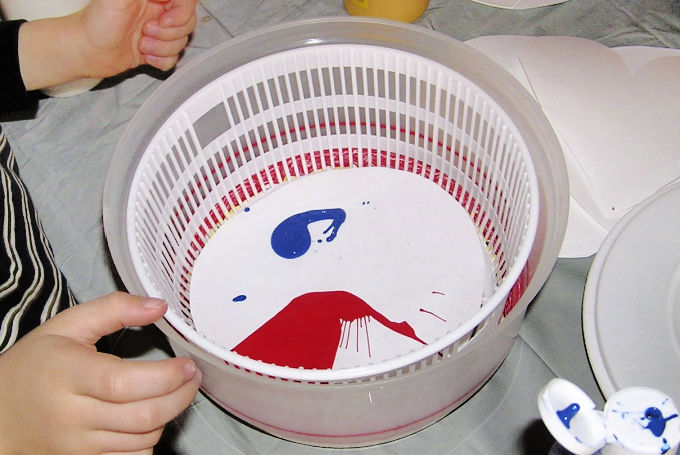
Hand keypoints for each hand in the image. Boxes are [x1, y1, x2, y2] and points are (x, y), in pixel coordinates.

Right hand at [0, 292, 200, 454]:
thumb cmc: (35, 367)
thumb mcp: (67, 326)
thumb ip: (114, 309)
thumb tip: (158, 306)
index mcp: (69, 375)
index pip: (125, 383)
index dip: (166, 376)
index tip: (186, 364)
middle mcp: (73, 415)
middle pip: (143, 415)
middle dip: (180, 396)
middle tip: (192, 377)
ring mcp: (78, 445)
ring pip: (142, 439)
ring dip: (168, 416)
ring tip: (174, 392)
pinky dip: (149, 440)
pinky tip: (151, 417)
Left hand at [75, 0, 198, 74]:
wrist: (84, 52)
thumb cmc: (96, 23)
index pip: (185, 1)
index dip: (181, 13)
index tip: (164, 20)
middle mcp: (157, 12)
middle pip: (187, 22)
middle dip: (169, 33)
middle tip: (145, 31)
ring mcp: (157, 32)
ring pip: (181, 41)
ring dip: (163, 48)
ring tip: (141, 44)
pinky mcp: (154, 51)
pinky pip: (174, 58)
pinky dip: (162, 61)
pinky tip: (145, 57)